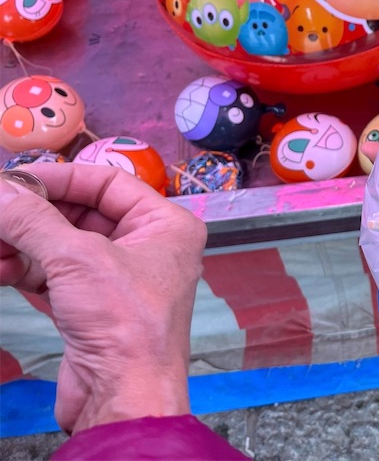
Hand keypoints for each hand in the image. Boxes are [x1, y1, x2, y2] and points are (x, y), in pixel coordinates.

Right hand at [0, 163, 206, 433]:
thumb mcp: (76, 259)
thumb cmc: (127, 324)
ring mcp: (120, 280)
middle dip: (34, 215)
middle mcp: (148, 248)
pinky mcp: (94, 309)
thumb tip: (4, 192)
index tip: (15, 179)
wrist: (125, 396)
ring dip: (23, 244)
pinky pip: (55, 276)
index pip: (108, 184)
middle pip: (82, 214)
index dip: (60, 178)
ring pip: (63, 247)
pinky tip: (1, 266)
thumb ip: (33, 221)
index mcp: (166, 225)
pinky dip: (25, 270)